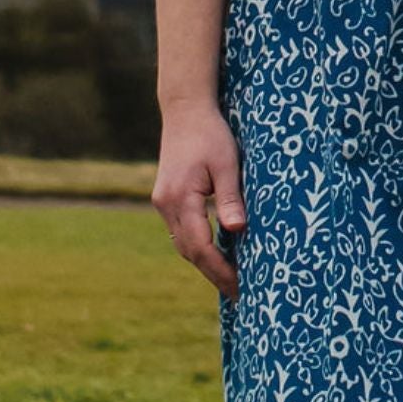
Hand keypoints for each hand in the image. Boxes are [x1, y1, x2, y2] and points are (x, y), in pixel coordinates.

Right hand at [151, 102, 245, 300]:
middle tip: (239, 292)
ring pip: (182, 243)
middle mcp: (166, 204)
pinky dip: (198, 245)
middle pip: (188, 251)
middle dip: (213, 273)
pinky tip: (216, 252)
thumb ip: (230, 198)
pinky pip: (181, 231)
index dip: (219, 270)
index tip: (239, 286)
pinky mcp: (166, 198)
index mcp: (180, 197)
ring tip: (230, 278)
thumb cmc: (211, 133)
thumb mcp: (228, 163)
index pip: (200, 246)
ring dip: (204, 262)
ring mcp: (163, 202)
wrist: (185, 110)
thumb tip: (238, 231)